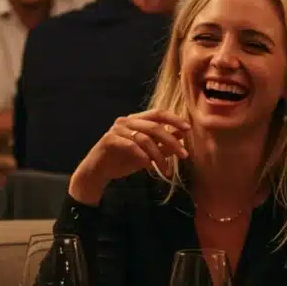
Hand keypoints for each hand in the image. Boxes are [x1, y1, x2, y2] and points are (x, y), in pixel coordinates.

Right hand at [70, 109, 189, 204]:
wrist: (98, 172)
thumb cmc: (122, 160)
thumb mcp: (148, 153)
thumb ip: (163, 143)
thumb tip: (182, 135)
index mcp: (136, 119)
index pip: (158, 113)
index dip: (174, 119)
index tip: (188, 129)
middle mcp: (126, 121)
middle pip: (155, 126)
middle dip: (172, 141)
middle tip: (184, 155)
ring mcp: (117, 129)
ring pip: (145, 138)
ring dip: (159, 155)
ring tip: (166, 170)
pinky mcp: (110, 140)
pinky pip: (131, 146)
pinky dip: (143, 157)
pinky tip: (149, 167)